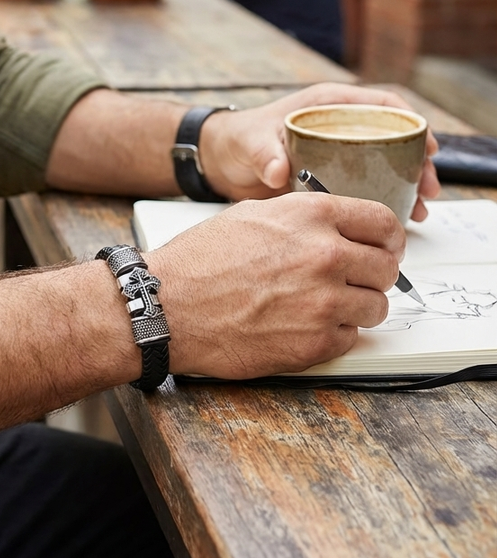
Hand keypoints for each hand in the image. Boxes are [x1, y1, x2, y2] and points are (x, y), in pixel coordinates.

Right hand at [147, 192, 403, 378]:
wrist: (169, 306)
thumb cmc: (202, 260)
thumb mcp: (256, 214)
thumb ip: (306, 218)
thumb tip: (341, 228)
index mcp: (312, 215)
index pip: (384, 223)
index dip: (388, 239)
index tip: (384, 248)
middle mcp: (326, 255)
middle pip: (387, 268)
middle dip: (373, 275)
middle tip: (351, 280)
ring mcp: (325, 302)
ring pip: (376, 307)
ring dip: (356, 307)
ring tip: (321, 304)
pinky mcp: (317, 344)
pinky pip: (352, 338)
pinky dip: (334, 334)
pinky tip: (303, 324)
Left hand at [199, 83, 439, 221]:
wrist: (221, 162)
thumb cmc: (237, 140)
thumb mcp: (250, 142)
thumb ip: (265, 153)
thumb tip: (280, 171)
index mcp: (327, 105)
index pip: (380, 104)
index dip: (409, 121)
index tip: (426, 143)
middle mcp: (339, 126)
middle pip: (392, 138)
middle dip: (417, 161)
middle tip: (430, 187)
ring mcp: (339, 152)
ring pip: (386, 164)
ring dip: (407, 184)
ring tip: (421, 210)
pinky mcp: (333, 177)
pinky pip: (368, 185)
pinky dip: (385, 200)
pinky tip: (398, 219)